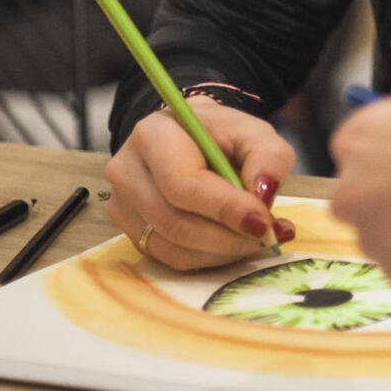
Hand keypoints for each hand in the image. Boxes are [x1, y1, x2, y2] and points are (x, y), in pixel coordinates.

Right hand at [105, 95, 296, 268]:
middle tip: (268, 236)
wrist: (189, 138)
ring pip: (173, 247)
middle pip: (175, 222)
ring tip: (259, 238)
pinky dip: (211, 257)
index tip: (263, 222)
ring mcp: (122, 205)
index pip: (183, 184)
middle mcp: (127, 171)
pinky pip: (171, 258)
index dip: (224, 208)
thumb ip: (268, 156)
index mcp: (152, 135)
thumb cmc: (220, 135)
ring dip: (224, 251)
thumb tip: (264, 194)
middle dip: (228, 237)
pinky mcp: (131, 231)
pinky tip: (237, 243)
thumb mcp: (253, 132)